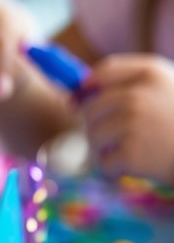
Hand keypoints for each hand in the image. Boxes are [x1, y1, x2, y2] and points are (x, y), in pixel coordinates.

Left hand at [80, 54, 173, 182]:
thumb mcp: (169, 90)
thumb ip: (133, 84)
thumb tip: (81, 91)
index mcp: (150, 73)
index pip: (104, 71)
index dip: (86, 88)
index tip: (77, 102)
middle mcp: (139, 94)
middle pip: (91, 108)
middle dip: (96, 126)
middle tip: (113, 141)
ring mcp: (134, 123)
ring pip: (94, 136)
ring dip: (105, 150)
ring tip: (130, 154)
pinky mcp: (132, 152)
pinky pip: (104, 163)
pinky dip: (114, 171)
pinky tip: (134, 169)